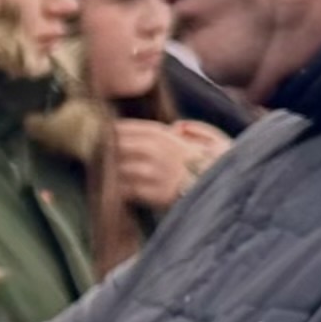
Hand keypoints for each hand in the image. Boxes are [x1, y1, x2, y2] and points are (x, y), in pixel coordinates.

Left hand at [109, 118, 228, 213]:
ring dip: (106, 171)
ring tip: (99, 172)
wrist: (229, 193)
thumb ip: (191, 129)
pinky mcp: (153, 194)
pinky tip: (111, 191)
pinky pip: (125, 190)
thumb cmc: (219, 166)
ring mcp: (153, 173)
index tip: (98, 135)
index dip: (109, 132)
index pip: (126, 128)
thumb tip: (177, 126)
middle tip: (91, 155)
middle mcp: (156, 151)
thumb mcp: (211, 139)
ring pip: (117, 168)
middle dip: (102, 150)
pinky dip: (116, 190)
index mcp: (165, 135)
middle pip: (115, 146)